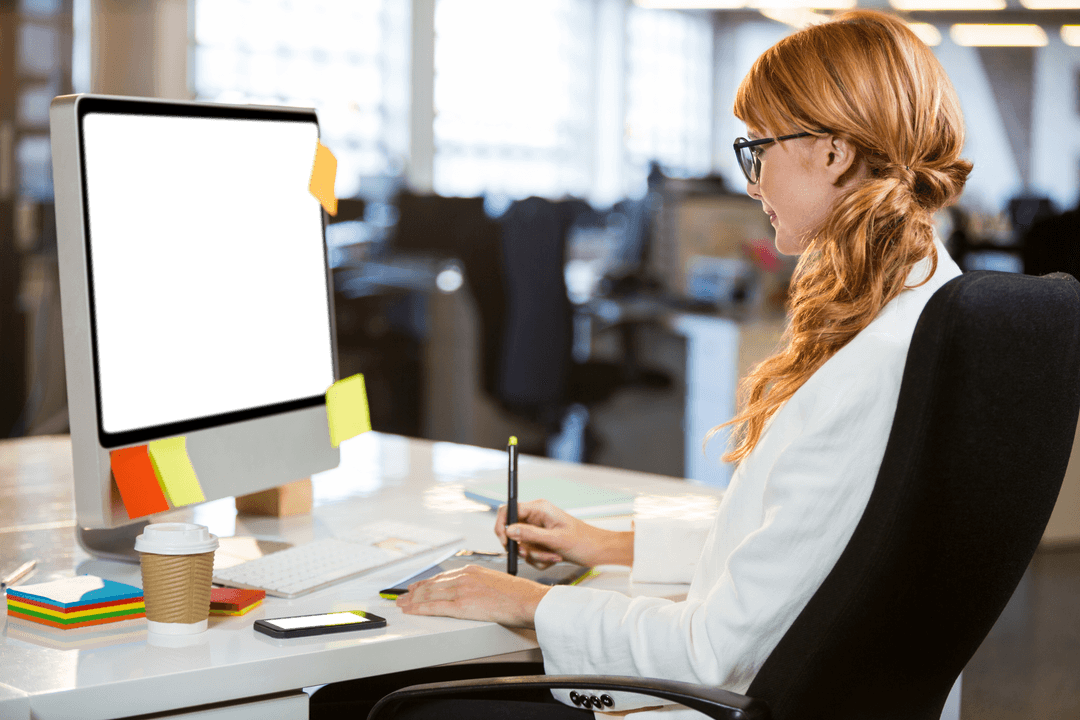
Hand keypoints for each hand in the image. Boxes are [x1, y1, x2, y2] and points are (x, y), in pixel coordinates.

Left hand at [395, 564, 549, 627]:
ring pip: (430, 594)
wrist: (528, 600)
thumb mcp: (495, 581)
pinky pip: (435, 607)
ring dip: (412, 600)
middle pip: (432, 585)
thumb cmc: (518, 595)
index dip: (426, 583)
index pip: (442, 576)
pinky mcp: (463, 605)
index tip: (416, 587)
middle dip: (414, 591)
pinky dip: (419, 608)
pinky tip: (410, 610)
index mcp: (472, 570)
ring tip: (401, 604)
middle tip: (401, 596)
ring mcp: (462, 590)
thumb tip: (472, 592)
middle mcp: (464, 577)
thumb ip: (479, 584)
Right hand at [495, 499, 633, 569]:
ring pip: (521, 546)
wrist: (598, 552)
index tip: (505, 541)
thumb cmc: (583, 541)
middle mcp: (535, 518)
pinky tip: (554, 558)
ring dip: (534, 556)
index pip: (508, 510)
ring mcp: (537, 531)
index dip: (502, 525)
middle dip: (522, 547)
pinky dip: (540, 560)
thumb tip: (509, 530)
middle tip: (530, 554)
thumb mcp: (555, 538)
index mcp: (539, 508)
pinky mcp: (540, 542)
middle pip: (512, 532)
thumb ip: (530, 534)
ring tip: (553, 556)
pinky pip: (530, 554)